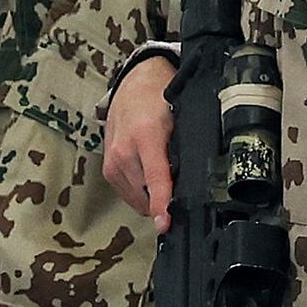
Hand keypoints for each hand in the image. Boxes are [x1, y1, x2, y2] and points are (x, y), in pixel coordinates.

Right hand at [102, 53, 178, 223]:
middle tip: (181, 187)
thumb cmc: (158, 98)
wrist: (133, 83)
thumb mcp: (180, 119)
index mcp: (145, 137)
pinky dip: (141, 192)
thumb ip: (185, 150)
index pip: (155, 179)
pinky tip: (151, 177)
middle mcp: (123, 152)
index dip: (162, 205)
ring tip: (164, 177)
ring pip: (137, 199)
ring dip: (152, 196)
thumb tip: (198, 181)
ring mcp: (112, 162)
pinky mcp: (108, 169)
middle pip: (146, 195)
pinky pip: (128, 193)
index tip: (165, 224)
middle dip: (165, 199)